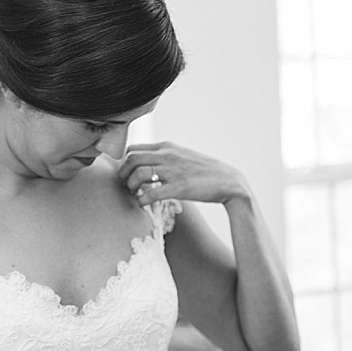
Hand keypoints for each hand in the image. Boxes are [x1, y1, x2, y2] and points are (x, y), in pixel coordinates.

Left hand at [118, 141, 249, 206]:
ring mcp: (173, 171)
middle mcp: (168, 155)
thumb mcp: (183, 155)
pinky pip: (151, 193)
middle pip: (132, 159)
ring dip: (131, 186)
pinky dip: (142, 200)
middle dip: (123, 173)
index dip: (124, 162)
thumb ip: (165, 156)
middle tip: (124, 184)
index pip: (134, 148)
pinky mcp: (179, 188)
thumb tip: (147, 163)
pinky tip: (142, 204)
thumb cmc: (204, 171)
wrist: (228, 181)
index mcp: (167, 146)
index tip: (126, 173)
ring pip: (139, 174)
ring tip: (133, 194)